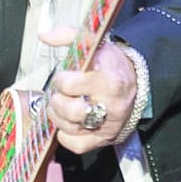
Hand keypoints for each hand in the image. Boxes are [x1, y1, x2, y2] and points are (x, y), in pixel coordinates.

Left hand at [40, 26, 136, 153]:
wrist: (136, 83)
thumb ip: (68, 35)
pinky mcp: (104, 139)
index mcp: (109, 81)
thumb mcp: (95, 44)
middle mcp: (111, 106)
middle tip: (60, 94)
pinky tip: (69, 122)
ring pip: (70, 129)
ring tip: (61, 105)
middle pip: (71, 111)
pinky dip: (66, 136)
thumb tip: (44, 35)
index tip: (63, 76)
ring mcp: (108, 126)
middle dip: (57, 101)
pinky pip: (77, 146)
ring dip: (57, 117)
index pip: (70, 85)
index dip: (60, 80)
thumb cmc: (110, 65)